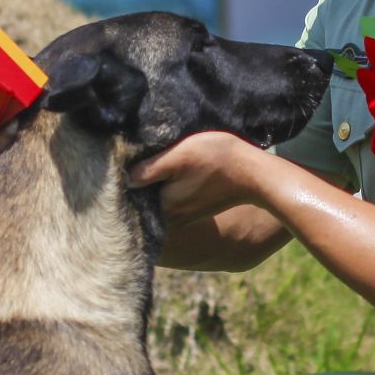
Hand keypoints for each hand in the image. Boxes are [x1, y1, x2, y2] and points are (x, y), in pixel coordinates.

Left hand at [127, 131, 269, 225]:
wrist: (255, 174)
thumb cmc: (218, 160)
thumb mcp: (179, 156)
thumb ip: (149, 170)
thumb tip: (124, 178)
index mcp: (163, 208)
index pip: (130, 196)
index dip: (122, 178)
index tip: (119, 159)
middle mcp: (171, 218)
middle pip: (141, 199)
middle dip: (135, 181)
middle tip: (130, 156)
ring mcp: (183, 216)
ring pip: (155, 198)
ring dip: (151, 183)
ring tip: (148, 160)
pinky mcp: (193, 209)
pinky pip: (169, 199)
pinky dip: (165, 187)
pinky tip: (167, 170)